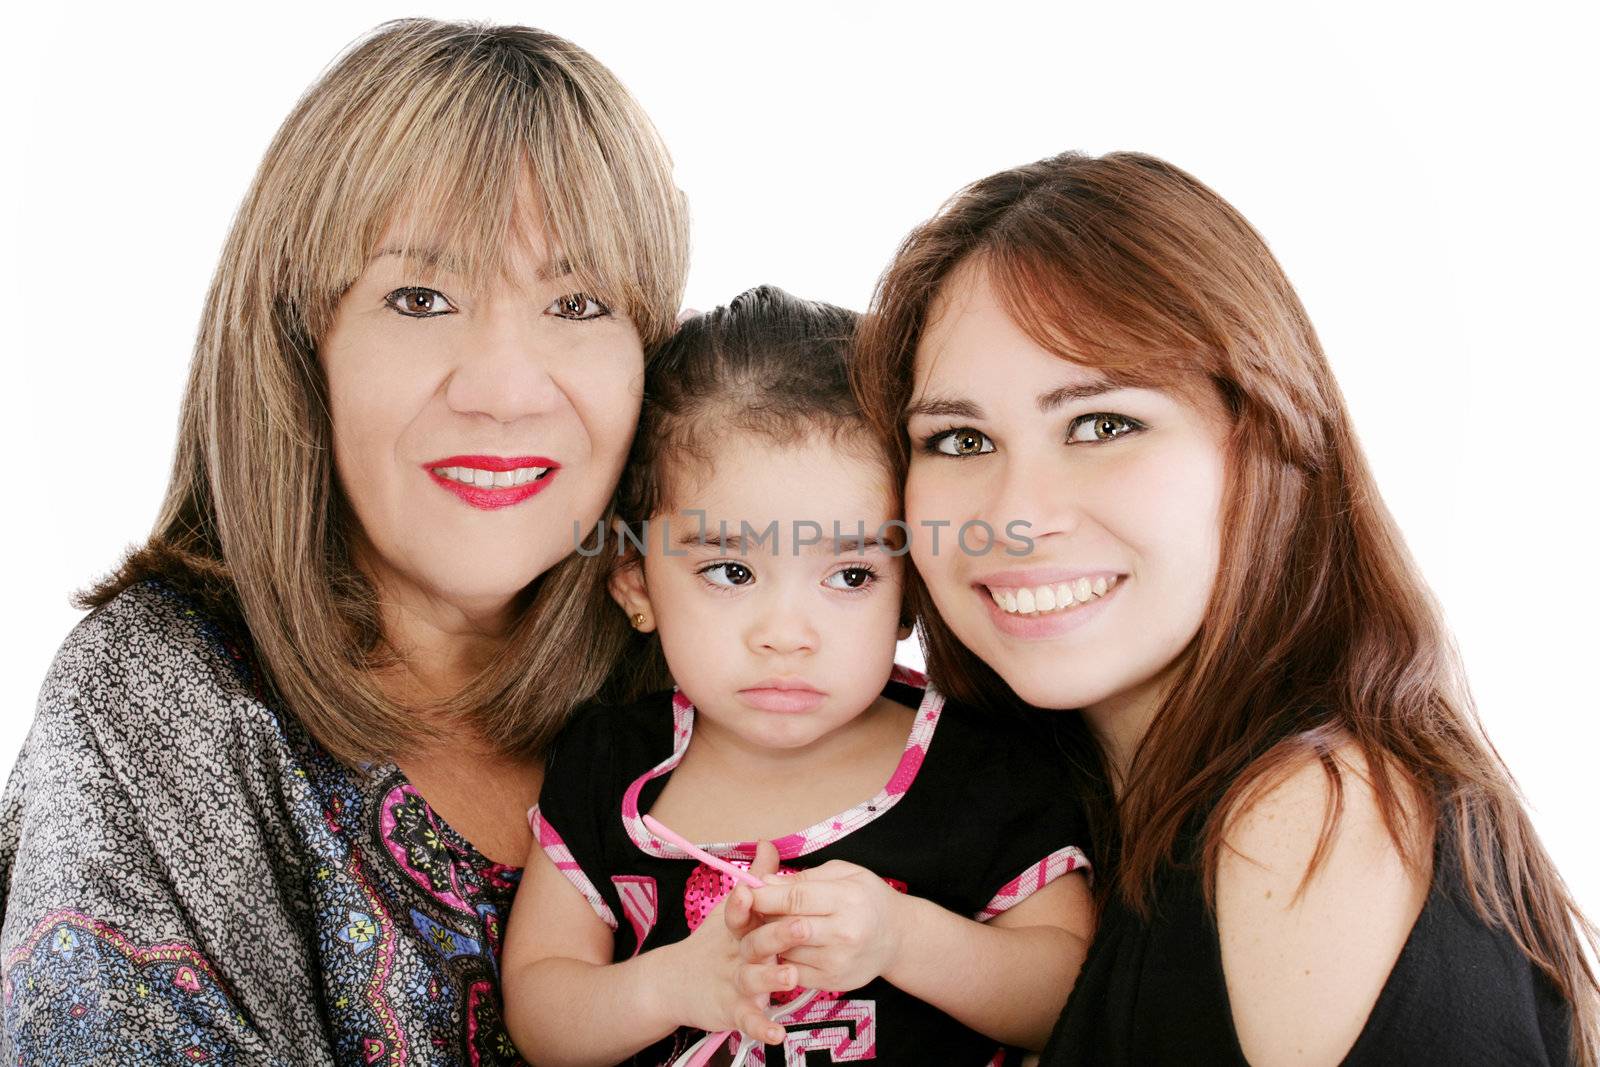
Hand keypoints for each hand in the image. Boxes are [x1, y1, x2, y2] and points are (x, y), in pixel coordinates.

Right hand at [661, 841, 790, 1044]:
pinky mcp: (733, 1011)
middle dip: (774, 935)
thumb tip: (768, 844)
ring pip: (752, 981)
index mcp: (736, 927)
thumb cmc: (715, 942)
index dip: (741, 903)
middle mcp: (736, 954)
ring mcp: (734, 983)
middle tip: (799, 926)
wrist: (676, 982)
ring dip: (770, 980)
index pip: (738, 912)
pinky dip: (760, 1027)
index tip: (747, 892)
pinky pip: (749, 1021)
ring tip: (790, 977)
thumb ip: (755, 878)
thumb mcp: (732, 909)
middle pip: (753, 943)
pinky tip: (777, 1034)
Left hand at [738, 859, 908, 992]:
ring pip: (786, 952)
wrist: (896, 937)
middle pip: (788, 927)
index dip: (765, 895)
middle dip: (763, 918)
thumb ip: (803, 878)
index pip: (795, 898)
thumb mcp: (842, 874)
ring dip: (769, 940)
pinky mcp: (832, 982)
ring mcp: (838, 961)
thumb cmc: (866, 898)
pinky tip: (783, 946)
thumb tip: (764, 882)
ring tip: (767, 926)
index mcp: (847, 900)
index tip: (746, 890)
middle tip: (750, 910)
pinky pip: (792, 971)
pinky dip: (781, 959)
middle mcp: (845, 933)